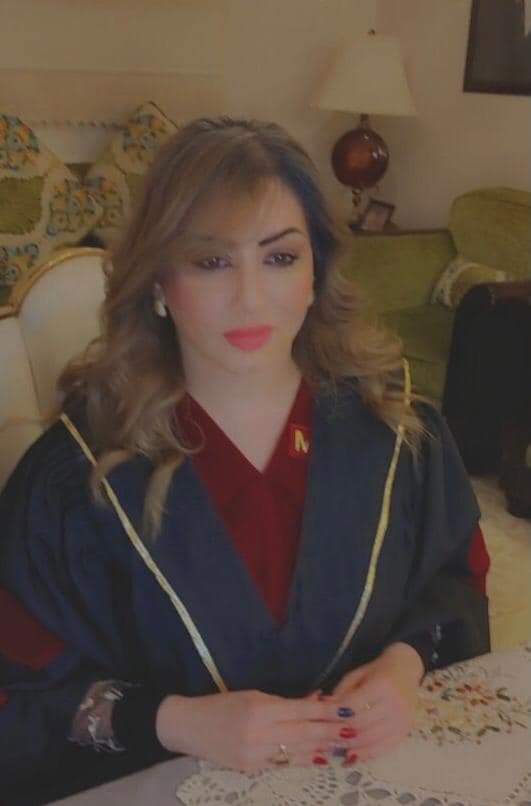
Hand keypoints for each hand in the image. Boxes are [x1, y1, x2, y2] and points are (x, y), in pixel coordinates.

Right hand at [155, 688, 345, 771]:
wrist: (189, 726)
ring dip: (323, 749)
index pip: (301, 710)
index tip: (347, 709)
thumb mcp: (254, 695)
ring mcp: (255, 754)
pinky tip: (321, 758)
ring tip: (345, 746)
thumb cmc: (223, 705)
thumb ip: (286, 701)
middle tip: (354, 730)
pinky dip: (304, 760)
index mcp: (260, 708)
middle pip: (304, 732)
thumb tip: (318, 699)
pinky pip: (284, 763)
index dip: (326, 711)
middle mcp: (259, 732)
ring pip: (298, 751)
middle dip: (331, 732)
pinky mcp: (251, 769)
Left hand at [325, 642, 423, 763]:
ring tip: (333, 746)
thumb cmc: (378, 670)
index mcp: (382, 685)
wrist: (407, 669)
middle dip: (339, 731)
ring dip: (349, 745)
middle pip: (361, 725)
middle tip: (322, 734)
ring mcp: (403, 721)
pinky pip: (383, 748)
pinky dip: (365, 754)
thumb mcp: (357, 674)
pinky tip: (351, 755)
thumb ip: (342, 691)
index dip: (334, 713)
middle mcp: (395, 704)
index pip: (353, 705)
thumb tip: (324, 709)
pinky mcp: (406, 732)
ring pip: (371, 740)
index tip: (318, 717)